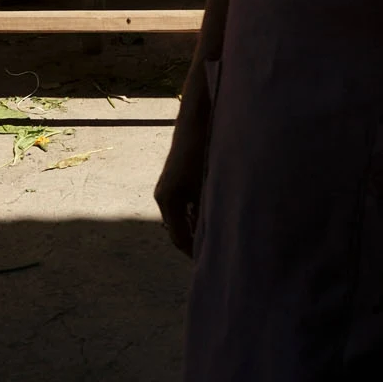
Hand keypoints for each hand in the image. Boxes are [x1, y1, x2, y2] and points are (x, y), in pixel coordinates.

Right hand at [153, 85, 211, 256]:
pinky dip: (197, 214)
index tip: (212, 262)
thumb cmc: (206, 151)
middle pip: (179, 230)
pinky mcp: (176, 180)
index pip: (179, 238)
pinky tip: (215, 216)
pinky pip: (185, 205)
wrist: (199, 119)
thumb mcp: (208, 186)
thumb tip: (213, 239)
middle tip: (218, 254)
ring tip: (219, 238)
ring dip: (197, 227)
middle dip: (197, 242)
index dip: (195, 252)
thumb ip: (208, 213)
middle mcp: (164, 196)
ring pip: (182, 217)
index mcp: (168, 201)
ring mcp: (168, 188)